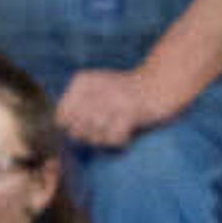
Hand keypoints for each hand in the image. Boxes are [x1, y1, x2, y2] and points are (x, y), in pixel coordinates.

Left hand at [55, 64, 173, 149]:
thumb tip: (64, 130)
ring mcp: (112, 98)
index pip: (61, 117)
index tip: (89, 125)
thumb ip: (76, 112)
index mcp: (82, 80)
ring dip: (106, 140)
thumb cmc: (125, 94)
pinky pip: (113, 140)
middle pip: (77, 131)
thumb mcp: (95, 94)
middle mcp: (94, 87)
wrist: (160, 83)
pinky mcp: (130, 111)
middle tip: (106, 129)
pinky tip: (128, 132)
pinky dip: (120, 142)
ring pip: (94, 136)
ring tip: (118, 129)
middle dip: (90, 137)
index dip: (72, 128)